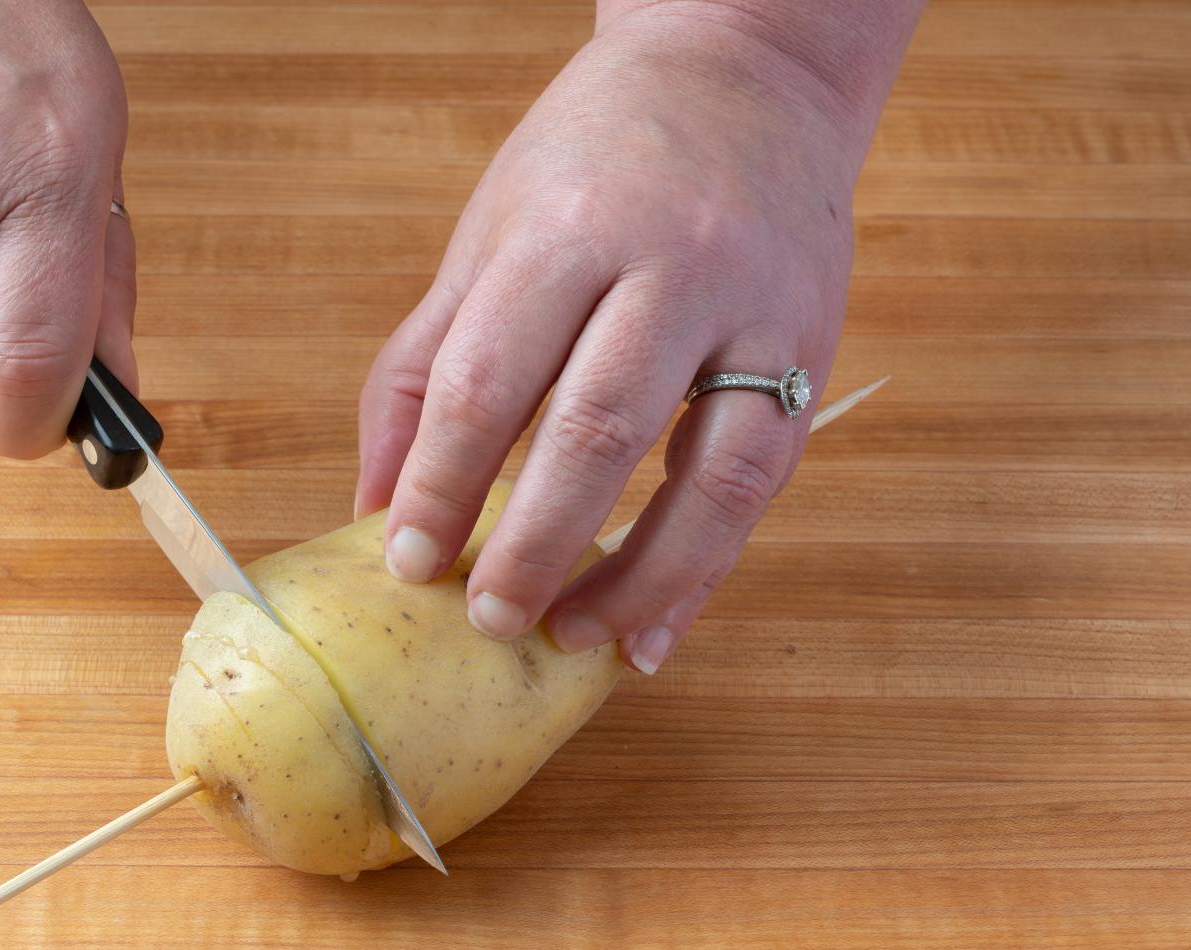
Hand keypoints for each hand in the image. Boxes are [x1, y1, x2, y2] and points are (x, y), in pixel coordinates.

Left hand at [356, 1, 908, 671]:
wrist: (748, 68)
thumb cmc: (595, 159)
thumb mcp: (488, 234)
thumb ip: (423, 367)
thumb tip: (375, 505)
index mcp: (566, 225)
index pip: (488, 378)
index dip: (442, 484)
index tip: (408, 565)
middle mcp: (671, 263)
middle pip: (596, 429)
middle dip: (535, 544)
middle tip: (487, 620)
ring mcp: (757, 308)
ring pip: (708, 470)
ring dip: (636, 576)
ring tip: (572, 640)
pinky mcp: (815, 346)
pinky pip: (763, 479)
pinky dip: (707, 569)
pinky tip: (653, 631)